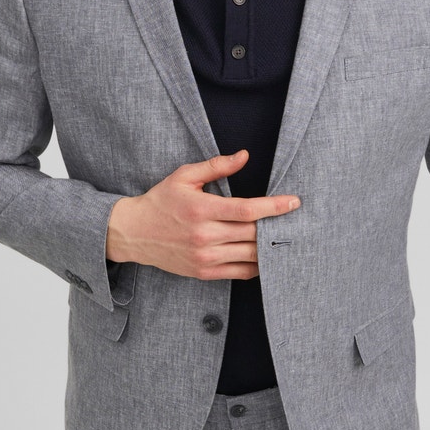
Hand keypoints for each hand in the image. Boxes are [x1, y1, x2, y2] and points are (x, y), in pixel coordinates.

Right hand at [105, 150, 300, 279]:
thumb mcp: (184, 177)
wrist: (134, 233)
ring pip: (250, 256)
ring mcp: (205, 257)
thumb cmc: (161, 201)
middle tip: (295, 220)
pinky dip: (257, 266)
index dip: (274, 206)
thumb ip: (216, 166)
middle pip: (253, 234)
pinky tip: (266, 256)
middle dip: (277, 227)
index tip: (294, 202)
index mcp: (202, 209)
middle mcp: (204, 235)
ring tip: (285, 237)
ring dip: (270, 248)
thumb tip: (244, 156)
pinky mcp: (204, 272)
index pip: (247, 209)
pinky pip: (240, 273)